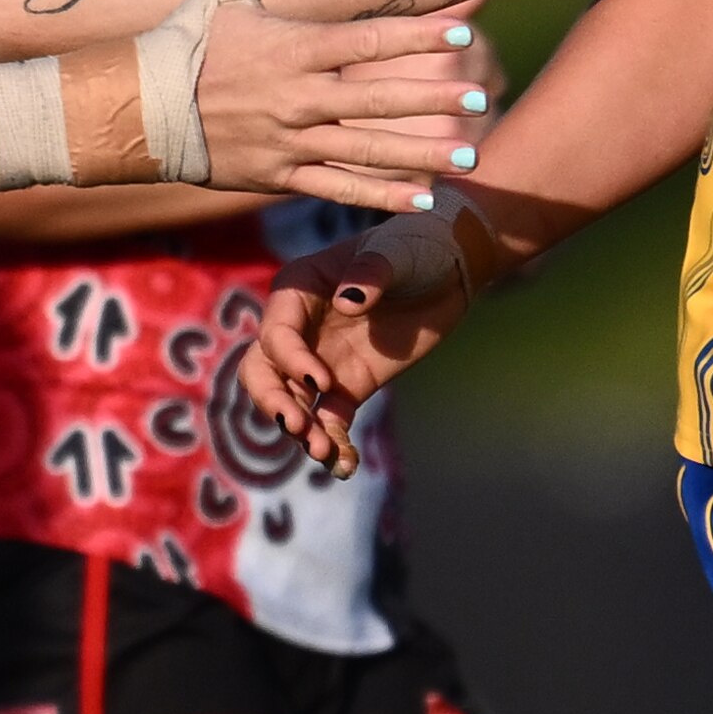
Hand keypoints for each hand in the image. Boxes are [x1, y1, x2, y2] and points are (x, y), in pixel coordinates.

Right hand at [191, 0, 486, 209]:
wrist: (138, 110)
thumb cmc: (187, 39)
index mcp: (292, 48)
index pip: (367, 40)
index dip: (417, 35)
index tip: (464, 29)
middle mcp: (296, 98)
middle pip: (377, 99)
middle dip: (433, 98)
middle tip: (482, 96)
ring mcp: (289, 142)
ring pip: (366, 151)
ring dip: (421, 155)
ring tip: (469, 153)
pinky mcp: (279, 177)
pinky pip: (338, 189)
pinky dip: (380, 197)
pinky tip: (424, 199)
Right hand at [241, 220, 477, 475]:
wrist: (449, 269)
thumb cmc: (414, 247)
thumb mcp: (396, 252)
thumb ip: (371, 273)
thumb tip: (347, 302)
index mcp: (298, 290)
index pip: (276, 332)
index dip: (291, 360)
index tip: (321, 382)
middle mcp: (298, 329)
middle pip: (262, 371)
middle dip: (273, 401)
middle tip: (298, 427)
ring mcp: (320, 362)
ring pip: (291, 402)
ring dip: (301, 430)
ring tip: (324, 453)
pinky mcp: (347, 387)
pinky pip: (330, 421)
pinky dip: (334, 444)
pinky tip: (345, 466)